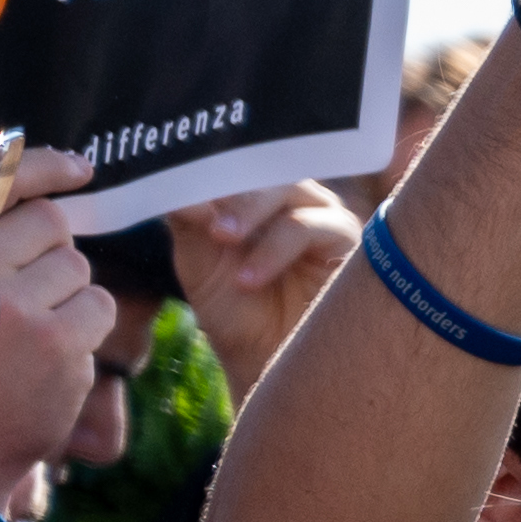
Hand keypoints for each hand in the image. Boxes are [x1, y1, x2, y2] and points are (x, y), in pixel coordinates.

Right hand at [0, 139, 105, 372]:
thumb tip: (47, 184)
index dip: (44, 168)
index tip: (80, 168)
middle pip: (50, 222)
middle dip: (52, 249)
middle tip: (28, 291)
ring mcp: (14, 305)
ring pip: (78, 265)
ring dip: (68, 292)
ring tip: (31, 328)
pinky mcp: (56, 342)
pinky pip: (100, 305)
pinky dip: (89, 324)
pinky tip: (56, 350)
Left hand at [169, 180, 353, 387]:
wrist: (268, 363)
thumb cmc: (235, 312)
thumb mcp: (198, 261)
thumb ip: (188, 219)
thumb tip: (174, 181)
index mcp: (255, 193)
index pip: (234, 158)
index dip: (207, 161)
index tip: (176, 175)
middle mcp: (290, 197)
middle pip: (261, 163)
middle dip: (228, 186)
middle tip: (203, 216)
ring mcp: (320, 214)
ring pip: (286, 187)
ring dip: (249, 211)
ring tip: (223, 243)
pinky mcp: (346, 239)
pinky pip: (311, 225)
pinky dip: (275, 248)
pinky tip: (250, 278)